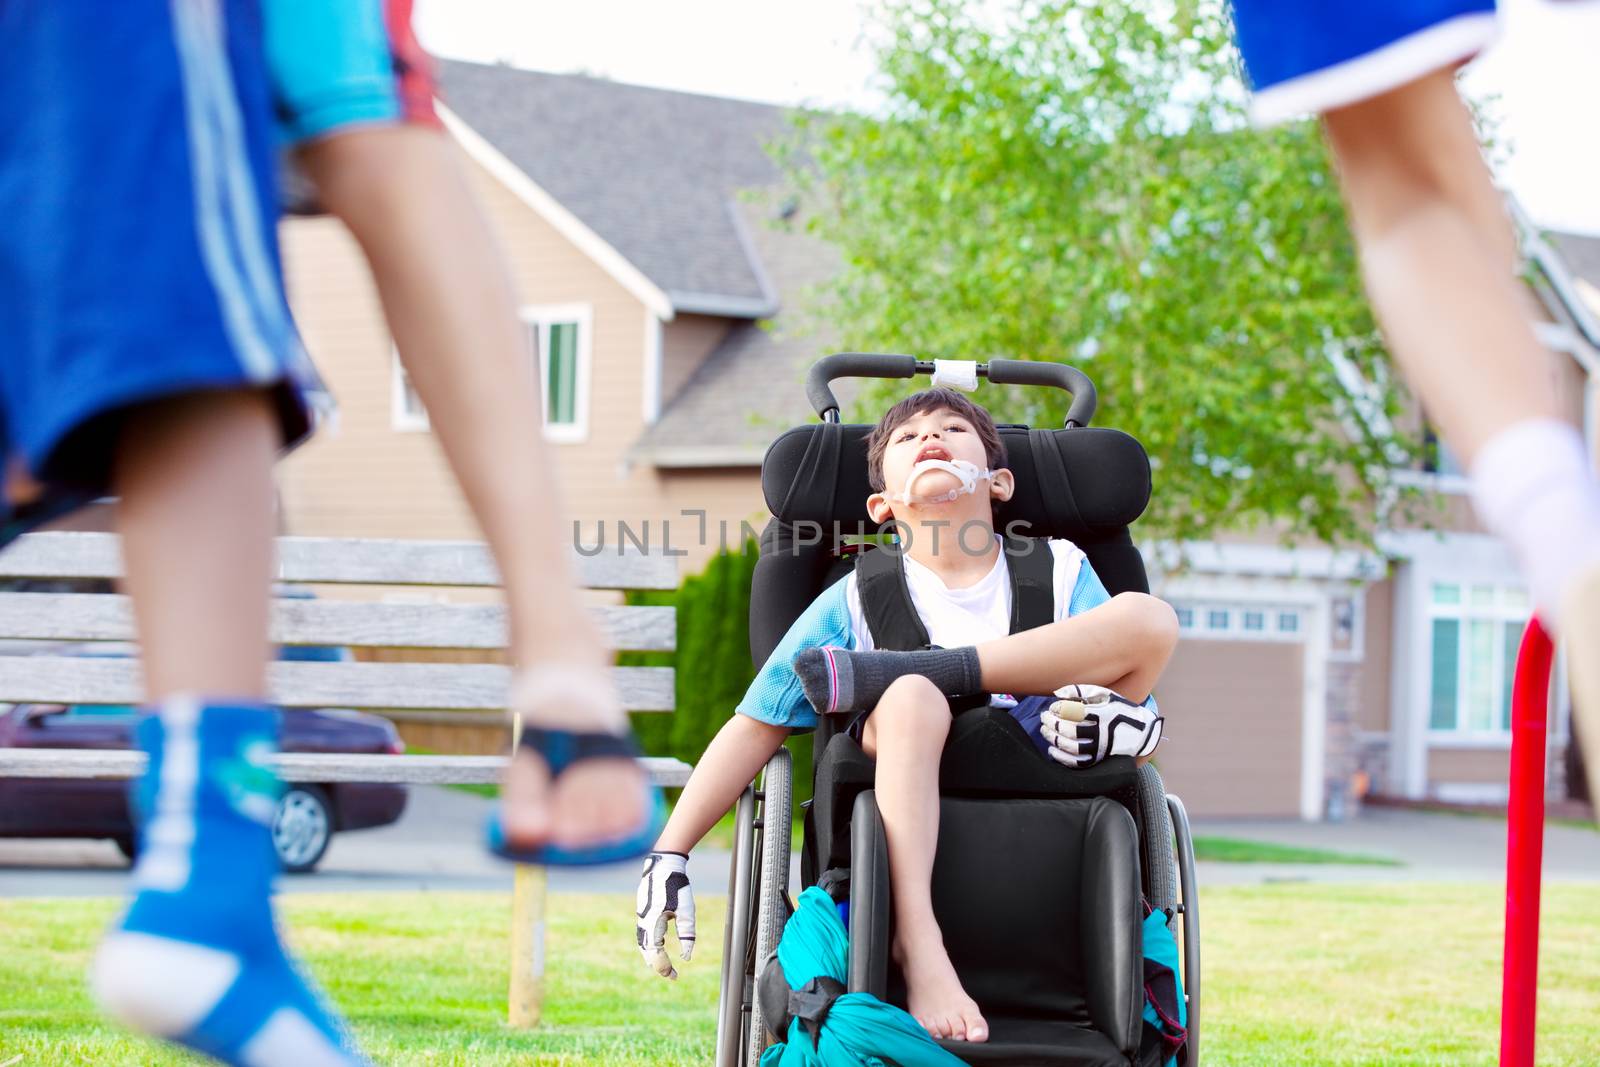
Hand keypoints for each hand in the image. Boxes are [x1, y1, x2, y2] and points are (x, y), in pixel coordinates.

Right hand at [636, 851, 695, 979]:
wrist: (663, 865)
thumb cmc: (677, 886)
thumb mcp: (686, 910)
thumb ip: (687, 933)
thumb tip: (687, 956)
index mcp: (653, 923)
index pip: (656, 953)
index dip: (665, 967)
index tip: (675, 976)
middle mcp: (643, 922)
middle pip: (647, 952)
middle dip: (659, 965)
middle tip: (672, 975)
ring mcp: (641, 917)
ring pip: (643, 944)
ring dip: (652, 957)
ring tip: (663, 967)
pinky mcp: (642, 912)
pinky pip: (643, 935)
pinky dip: (648, 946)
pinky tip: (655, 949)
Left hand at [1040, 683, 1162, 767]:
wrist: (1143, 734)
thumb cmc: (1120, 710)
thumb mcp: (1106, 695)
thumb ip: (1081, 691)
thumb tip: (1057, 694)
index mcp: (1102, 714)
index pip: (1073, 712)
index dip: (1057, 710)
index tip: (1052, 707)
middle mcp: (1101, 733)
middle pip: (1069, 730)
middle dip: (1052, 723)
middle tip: (1044, 717)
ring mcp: (1100, 749)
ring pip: (1070, 746)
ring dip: (1053, 739)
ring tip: (1045, 731)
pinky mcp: (1098, 761)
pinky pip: (1075, 762)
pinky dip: (1060, 757)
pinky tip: (1052, 749)